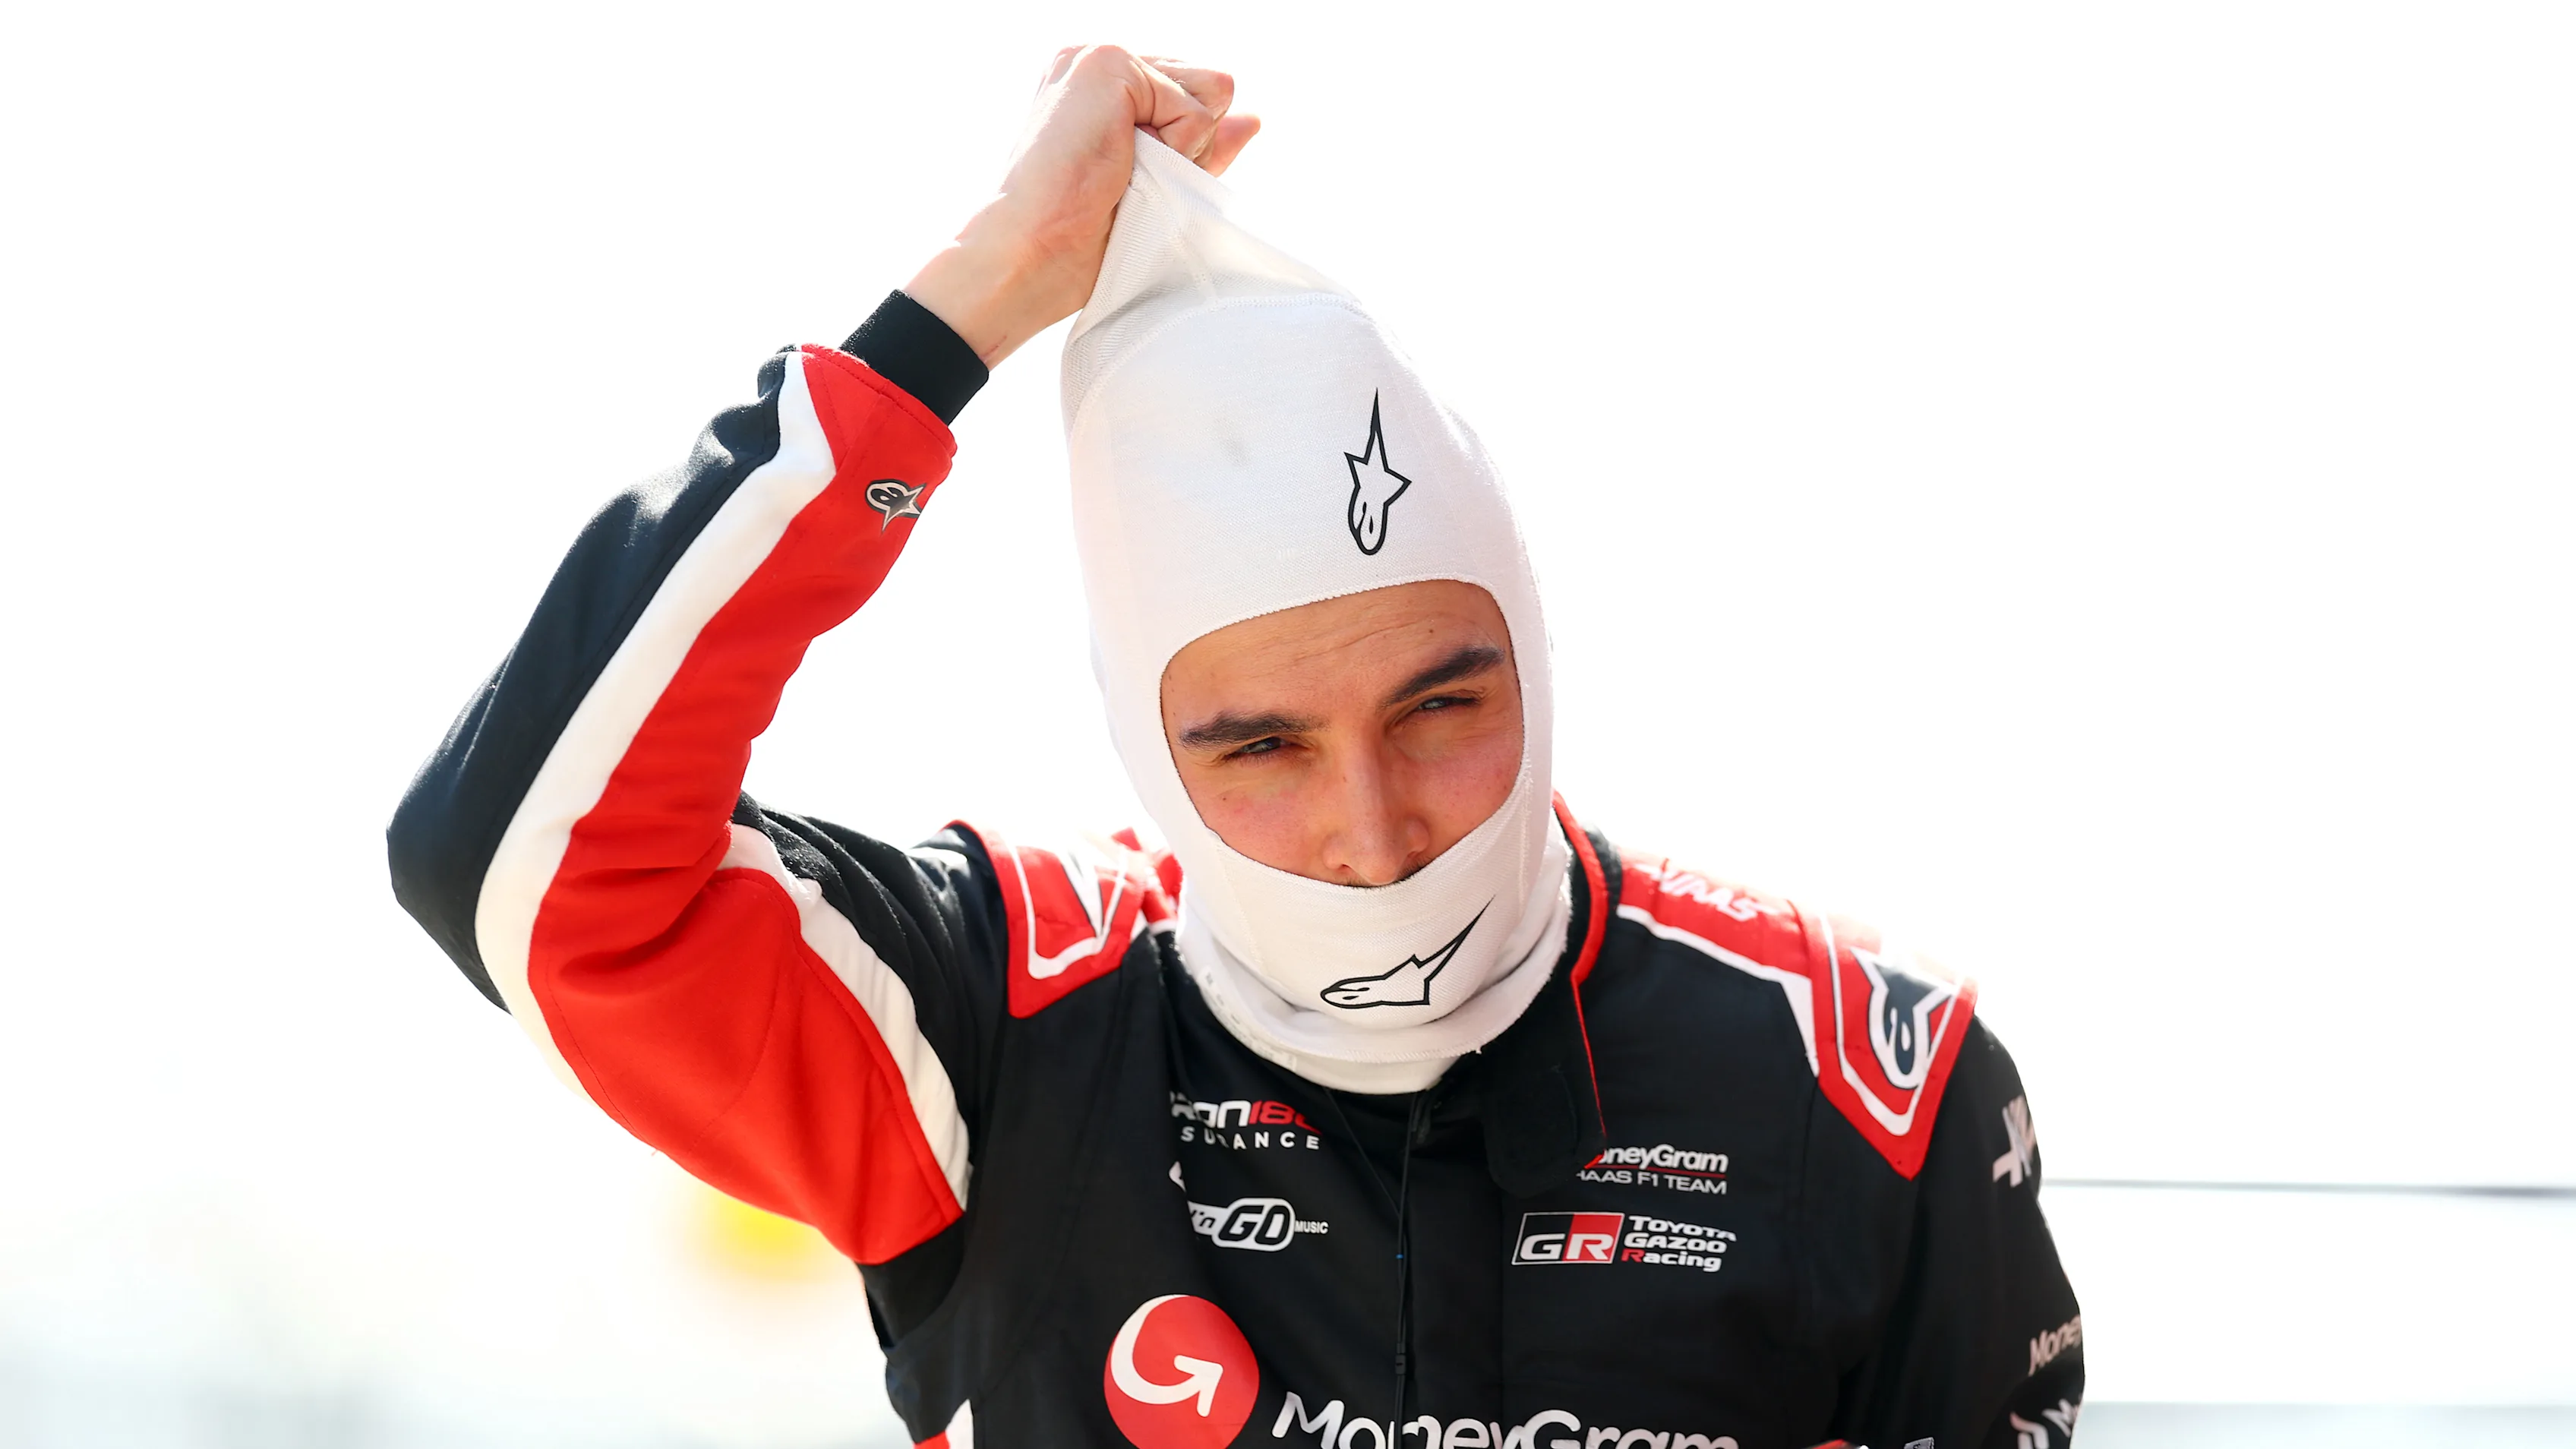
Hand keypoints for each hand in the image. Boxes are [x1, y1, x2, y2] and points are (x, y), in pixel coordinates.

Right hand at [906, 47, 1259, 366]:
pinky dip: (1173, 149)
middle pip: (1210, 88)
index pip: (1193, 96)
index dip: (1189, 147)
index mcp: (1102, 86)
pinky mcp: (1108, 64)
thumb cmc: (1081, 237)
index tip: (1136, 182)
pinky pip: (1194, 108)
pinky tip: (1120, 164)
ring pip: (1210, 92)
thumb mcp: (1159, 183)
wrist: (1030, 252)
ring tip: (1123, 173)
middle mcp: (1097, 60)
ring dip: (1182, 146)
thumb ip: (1201, 145)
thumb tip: (1252, 117)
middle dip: (1190, 145)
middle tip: (1129, 181)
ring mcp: (1100, 56)